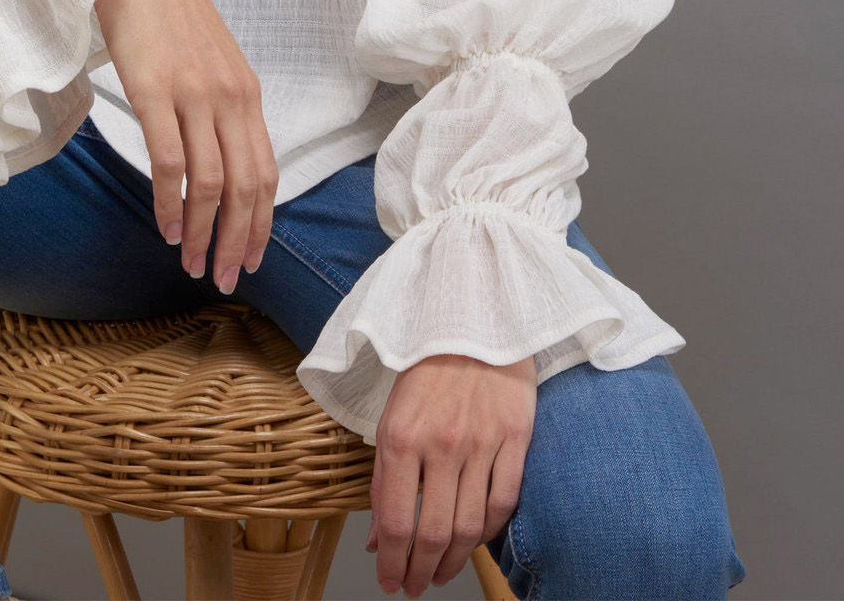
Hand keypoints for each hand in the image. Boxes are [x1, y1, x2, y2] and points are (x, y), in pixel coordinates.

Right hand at [93, 0, 278, 292]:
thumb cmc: (172, 17)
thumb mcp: (214, 64)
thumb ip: (224, 109)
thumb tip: (226, 162)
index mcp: (247, 95)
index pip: (267, 174)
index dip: (261, 224)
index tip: (250, 259)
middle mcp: (230, 99)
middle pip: (246, 188)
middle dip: (237, 241)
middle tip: (223, 278)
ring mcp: (194, 96)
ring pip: (210, 183)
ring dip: (200, 231)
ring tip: (189, 262)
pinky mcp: (155, 92)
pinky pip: (170, 162)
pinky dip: (169, 201)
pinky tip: (163, 225)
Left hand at [366, 352, 535, 595]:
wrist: (472, 317)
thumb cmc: (425, 370)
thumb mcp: (390, 417)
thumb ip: (383, 478)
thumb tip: (376, 538)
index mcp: (401, 436)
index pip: (394, 521)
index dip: (391, 562)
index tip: (389, 581)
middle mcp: (440, 443)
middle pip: (432, 533)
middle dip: (420, 572)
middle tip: (414, 587)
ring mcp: (481, 442)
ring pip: (469, 526)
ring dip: (453, 562)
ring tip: (441, 574)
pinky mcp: (514, 437)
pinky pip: (503, 502)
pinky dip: (488, 532)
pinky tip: (474, 542)